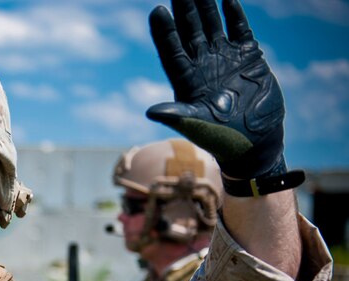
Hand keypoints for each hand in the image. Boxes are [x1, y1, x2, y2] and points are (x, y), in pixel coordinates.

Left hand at [146, 0, 285, 180]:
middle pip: (190, 31)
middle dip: (184, 9)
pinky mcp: (249, 57)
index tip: (157, 10)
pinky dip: (235, 15)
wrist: (255, 143)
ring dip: (206, 6)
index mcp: (187, 80)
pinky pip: (240, 30)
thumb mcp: (197, 125)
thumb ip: (176, 115)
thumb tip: (150, 112)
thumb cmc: (222, 139)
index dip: (164, 31)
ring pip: (212, 25)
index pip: (171, 50)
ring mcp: (226, 59)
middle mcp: (203, 65)